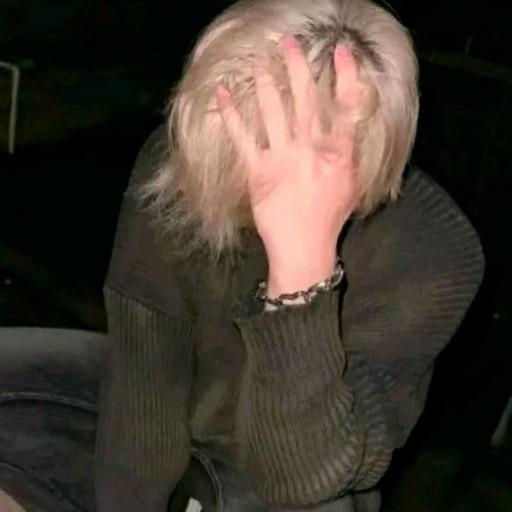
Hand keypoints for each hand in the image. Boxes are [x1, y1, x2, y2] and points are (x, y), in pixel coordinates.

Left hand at [216, 37, 361, 293]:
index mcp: (339, 154)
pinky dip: (231, 114)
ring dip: (265, 82)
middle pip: (305, 100)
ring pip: (273, 111)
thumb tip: (343, 126)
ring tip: (258, 60)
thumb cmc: (328, 218)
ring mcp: (284, 159)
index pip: (347, 107)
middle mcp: (312, 151)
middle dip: (296, 68)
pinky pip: (243, 136)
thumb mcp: (350, 186)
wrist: (303, 246)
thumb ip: (347, 154)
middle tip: (287, 44)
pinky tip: (221, 95)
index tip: (339, 53)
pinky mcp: (258, 171)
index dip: (345, 76)